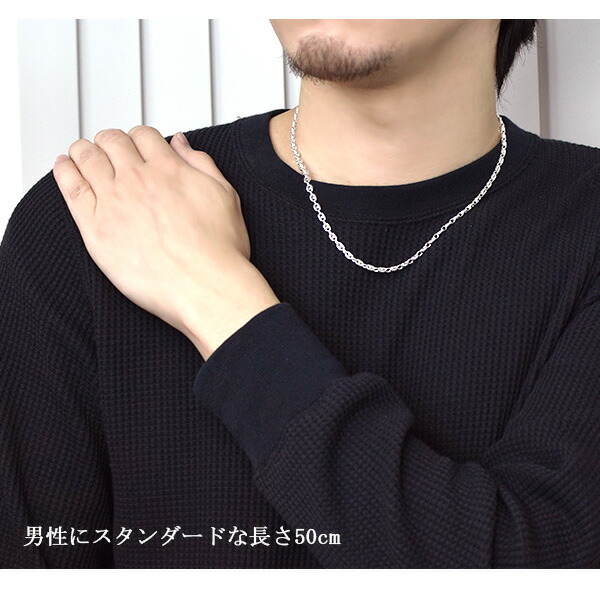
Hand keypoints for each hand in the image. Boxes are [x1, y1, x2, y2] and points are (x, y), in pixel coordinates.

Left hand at [52, 126, 279, 359]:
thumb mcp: (224, 194)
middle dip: (110, 141)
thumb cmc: (219, 250)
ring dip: (84, 151)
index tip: (136, 147)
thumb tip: (180, 142)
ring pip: (87, 158)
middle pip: (112, 141)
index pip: (143, 135)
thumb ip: (200, 163)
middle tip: (110, 150)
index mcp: (169, 168)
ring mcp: (113, 202)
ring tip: (83, 154)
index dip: (139, 138)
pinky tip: (65, 167)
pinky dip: (65, 171)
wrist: (205, 287)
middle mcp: (138, 179)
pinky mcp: (96, 228)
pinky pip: (71, 189)